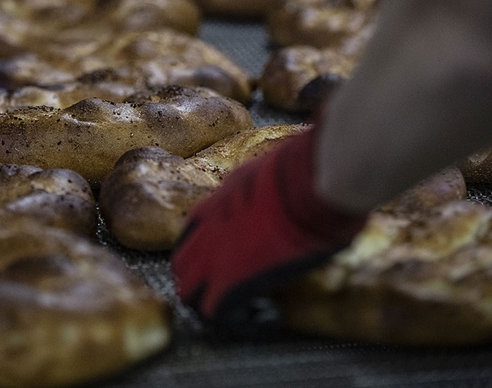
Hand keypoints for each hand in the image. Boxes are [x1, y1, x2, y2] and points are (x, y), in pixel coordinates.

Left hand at [171, 123, 365, 322]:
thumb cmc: (299, 175)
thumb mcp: (260, 177)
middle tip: (217, 289)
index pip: (190, 237)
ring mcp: (214, 258)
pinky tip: (247, 315)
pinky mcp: (232, 282)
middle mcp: (205, 233)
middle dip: (195, 280)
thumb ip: (251, 191)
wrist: (309, 184)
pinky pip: (213, 310)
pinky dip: (226, 316)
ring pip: (189, 292)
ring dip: (206, 301)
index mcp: (213, 205)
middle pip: (182, 266)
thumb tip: (262, 192)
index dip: (201, 252)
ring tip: (228, 308)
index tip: (219, 260)